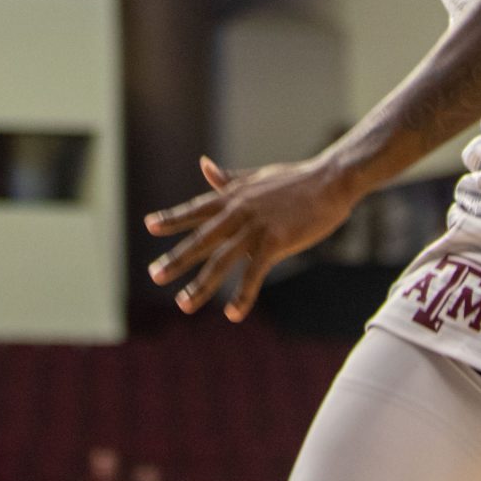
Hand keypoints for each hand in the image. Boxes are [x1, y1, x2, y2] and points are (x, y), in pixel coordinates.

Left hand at [144, 156, 357, 321]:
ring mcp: (255, 227)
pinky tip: (232, 314)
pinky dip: (242, 295)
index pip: (196, 209)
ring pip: (221, 261)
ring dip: (201, 285)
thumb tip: (205, 166)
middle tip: (155, 275)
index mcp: (234, 196)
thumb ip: (230, 178)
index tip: (150, 225)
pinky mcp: (275, 241)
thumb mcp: (257, 177)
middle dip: (176, 259)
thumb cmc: (297, 180)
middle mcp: (238, 211)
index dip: (173, 218)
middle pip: (201, 239)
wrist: (330, 180)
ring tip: (184, 304)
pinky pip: (253, 274)